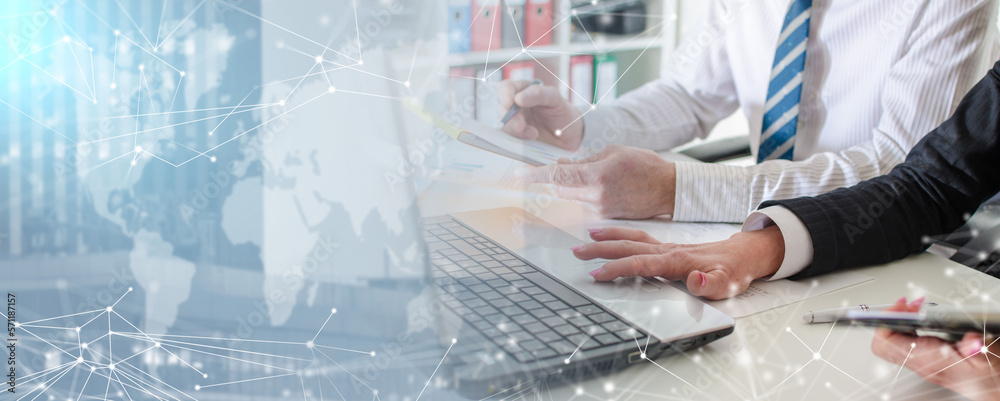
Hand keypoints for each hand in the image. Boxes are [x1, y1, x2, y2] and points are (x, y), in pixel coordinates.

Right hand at [497, 80, 583, 150]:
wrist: (570, 134)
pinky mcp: (516, 137)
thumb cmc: (562, 112)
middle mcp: (516, 105)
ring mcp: (515, 121)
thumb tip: (518, 98)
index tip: (509, 104)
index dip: (504, 95)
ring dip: (516, 131)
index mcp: (523, 90)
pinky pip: (509, 138)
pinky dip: (518, 139)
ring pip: (504, 125)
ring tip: (534, 134)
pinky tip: (532, 138)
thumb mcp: (555, 99)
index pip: (506, 88)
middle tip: (521, 126)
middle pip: (503, 109)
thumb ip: (538, 94)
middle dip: (511, 118)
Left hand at [519, 144, 675, 218]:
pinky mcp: (606, 217)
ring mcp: (600, 210)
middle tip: (563, 166)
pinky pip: (584, 204)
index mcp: (597, 176)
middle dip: (556, 179)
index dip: (535, 175)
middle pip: (560, 190)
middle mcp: (596, 197)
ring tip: (591, 174)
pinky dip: (584, 194)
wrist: (668, 190)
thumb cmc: (644, 165)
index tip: (519, 174)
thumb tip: (562, 165)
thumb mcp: (613, 152)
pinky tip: (600, 185)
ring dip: (571, 186)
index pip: (557, 177)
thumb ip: (584, 160)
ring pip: (571, 197)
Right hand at [571, 226, 784, 299]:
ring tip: (585, 238)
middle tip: (576, 253)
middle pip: (628, 248)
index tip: (597, 274)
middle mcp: (667, 250)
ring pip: (630, 239)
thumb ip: (710, 284)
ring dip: (607, 238)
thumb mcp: (728, 284)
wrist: (744, 254)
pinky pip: (638, 238)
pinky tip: (609, 236)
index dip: (617, 269)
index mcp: (677, 261)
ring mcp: (665, 247)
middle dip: (600, 249)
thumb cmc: (734, 271)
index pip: (640, 264)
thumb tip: (696, 281)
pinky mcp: (666, 247)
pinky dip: (620, 235)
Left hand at [871, 297, 999, 400]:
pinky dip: (906, 325)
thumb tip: (971, 341)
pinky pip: (903, 340)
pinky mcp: (925, 358)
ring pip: (891, 340)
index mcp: (928, 362)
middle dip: (891, 317)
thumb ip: (975, 347)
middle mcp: (920, 363)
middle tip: (908, 304)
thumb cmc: (990, 375)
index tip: (902, 306)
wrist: (994, 388)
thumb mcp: (985, 357)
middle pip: (884, 341)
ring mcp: (920, 361)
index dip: (887, 320)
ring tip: (915, 307)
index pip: (886, 343)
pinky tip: (919, 317)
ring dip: (898, 320)